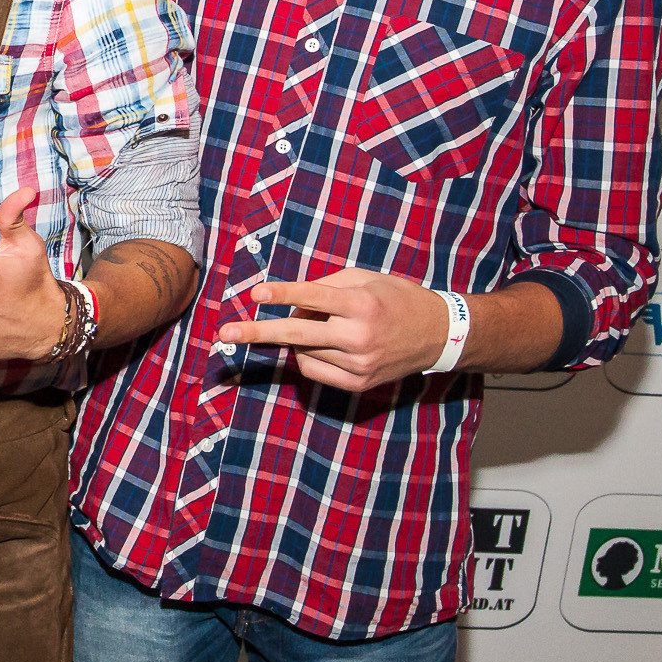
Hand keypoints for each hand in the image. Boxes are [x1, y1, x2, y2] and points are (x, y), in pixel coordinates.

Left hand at [216, 268, 448, 391]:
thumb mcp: (366, 278)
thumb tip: (289, 303)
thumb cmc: (396, 298)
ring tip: (325, 325)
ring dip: (299, 337)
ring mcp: (359, 364)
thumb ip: (326, 287)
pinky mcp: (359, 383)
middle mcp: (359, 335)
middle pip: (298, 334)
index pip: (313, 297)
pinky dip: (307, 356)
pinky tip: (322, 345)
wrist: (438, 335)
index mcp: (362, 303)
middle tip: (224, 335)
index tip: (255, 294)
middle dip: (257, 333)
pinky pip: (313, 370)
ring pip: (304, 350)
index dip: (283, 295)